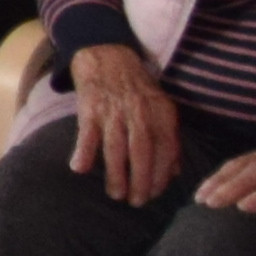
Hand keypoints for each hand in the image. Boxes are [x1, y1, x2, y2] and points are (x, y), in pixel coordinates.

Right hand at [68, 43, 186, 202]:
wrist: (107, 54)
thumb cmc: (136, 87)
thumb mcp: (160, 107)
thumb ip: (168, 138)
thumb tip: (174, 171)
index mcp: (161, 113)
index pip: (166, 149)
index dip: (161, 174)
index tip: (155, 193)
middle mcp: (140, 112)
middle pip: (142, 152)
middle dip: (141, 180)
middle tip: (136, 202)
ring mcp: (114, 110)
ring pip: (116, 147)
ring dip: (116, 174)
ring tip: (116, 194)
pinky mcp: (90, 107)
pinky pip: (87, 133)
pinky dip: (84, 151)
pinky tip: (80, 169)